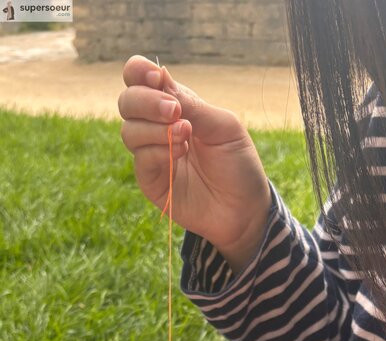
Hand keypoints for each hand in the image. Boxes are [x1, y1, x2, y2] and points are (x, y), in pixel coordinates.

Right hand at [118, 56, 271, 271]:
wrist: (244, 209)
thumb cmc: (238, 164)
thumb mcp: (223, 127)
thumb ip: (192, 105)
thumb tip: (161, 80)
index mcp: (175, 106)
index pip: (140, 79)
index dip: (140, 72)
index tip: (157, 78)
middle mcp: (157, 127)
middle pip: (127, 101)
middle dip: (146, 101)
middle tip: (174, 112)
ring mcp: (151, 154)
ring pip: (129, 130)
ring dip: (155, 129)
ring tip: (185, 136)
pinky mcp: (151, 181)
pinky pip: (140, 158)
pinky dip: (158, 151)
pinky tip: (181, 153)